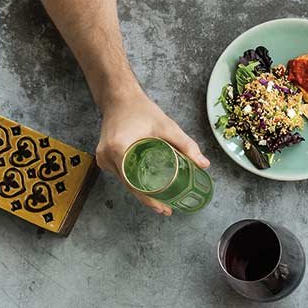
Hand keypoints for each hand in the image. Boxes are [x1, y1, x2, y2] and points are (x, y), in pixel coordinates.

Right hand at [96, 91, 209, 215]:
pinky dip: (134, 183)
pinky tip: (147, 190)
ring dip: (141, 193)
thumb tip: (204, 164)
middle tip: (166, 209)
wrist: (118, 97)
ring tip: (160, 203)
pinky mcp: (104, 157)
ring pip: (125, 182)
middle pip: (130, 186)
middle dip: (148, 200)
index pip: (134, 183)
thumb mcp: (167, 127)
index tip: (163, 208)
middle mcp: (107, 156)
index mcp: (119, 149)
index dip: (150, 199)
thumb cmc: (140, 109)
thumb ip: (186, 145)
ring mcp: (103, 158)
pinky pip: (121, 175)